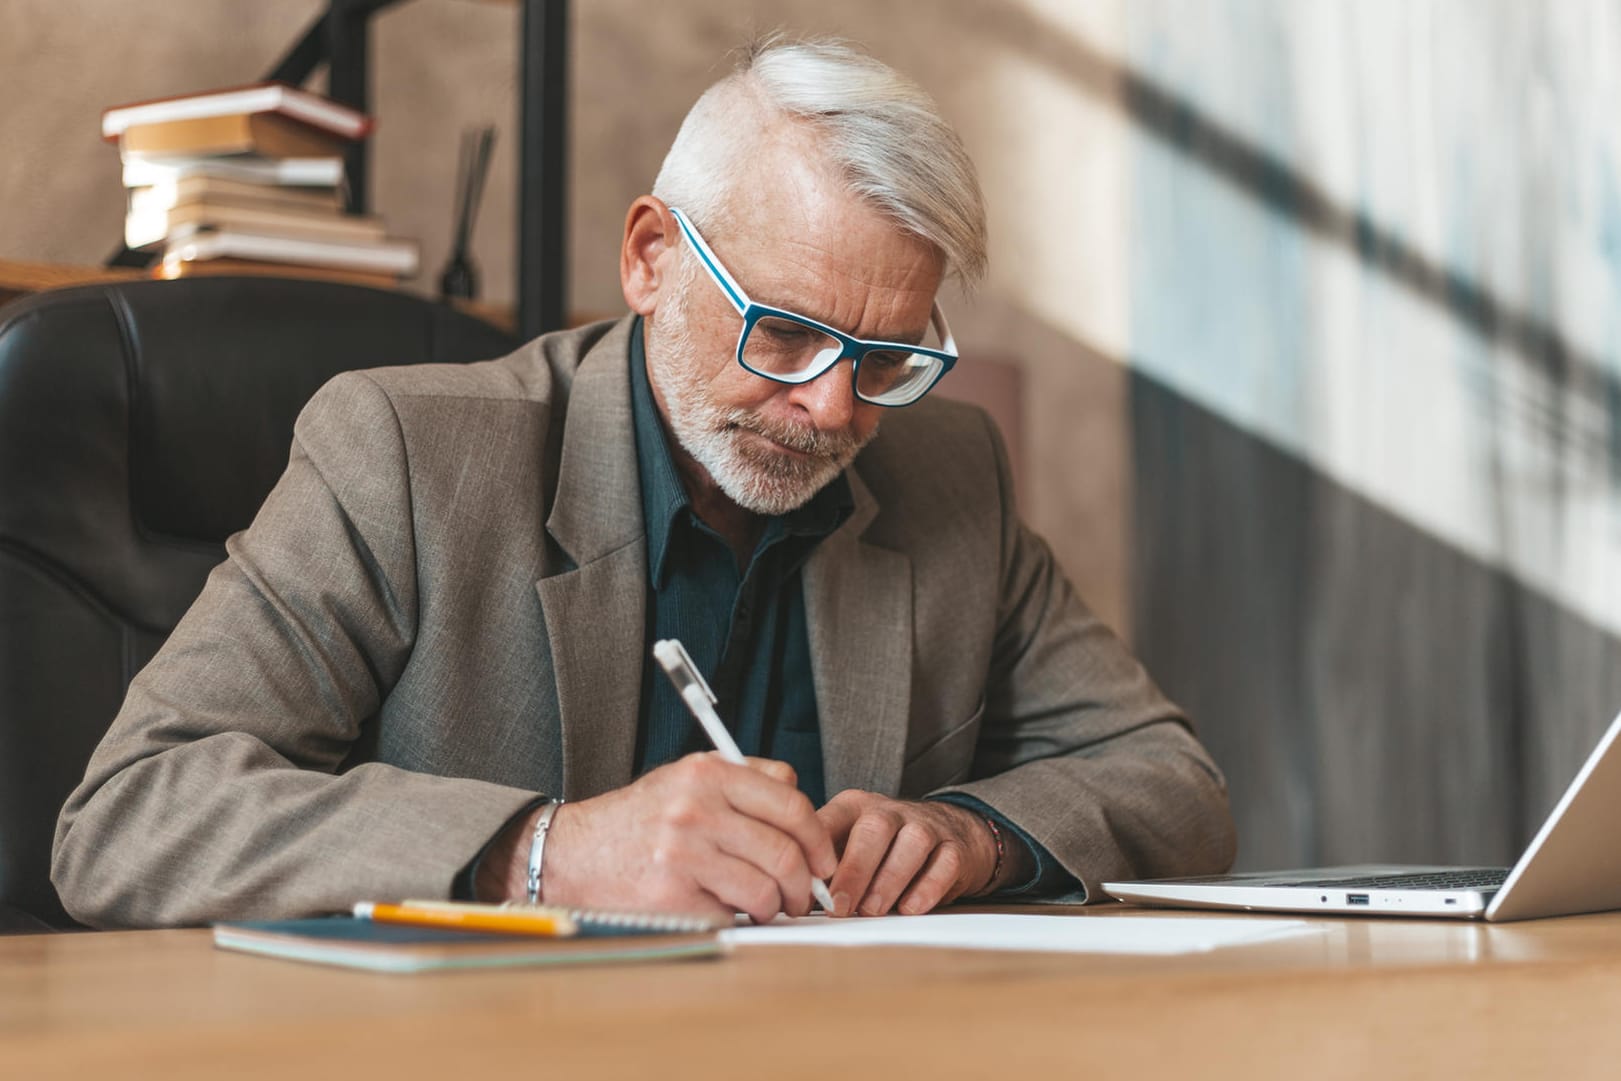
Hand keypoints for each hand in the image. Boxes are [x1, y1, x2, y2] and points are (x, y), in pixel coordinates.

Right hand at [478, 753, 834, 923]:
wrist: (572, 854)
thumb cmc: (639, 820)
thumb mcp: (687, 779)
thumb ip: (746, 779)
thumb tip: (802, 800)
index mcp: (708, 774)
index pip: (791, 804)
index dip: (818, 838)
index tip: (823, 860)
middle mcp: (696, 809)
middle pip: (784, 852)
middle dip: (805, 884)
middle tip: (804, 896)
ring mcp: (682, 854)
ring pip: (765, 890)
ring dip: (776, 908)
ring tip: (768, 907)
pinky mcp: (671, 897)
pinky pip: (731, 915)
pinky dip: (739, 920)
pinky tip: (729, 912)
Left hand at [817, 791, 1002, 916]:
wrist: (948, 831)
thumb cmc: (884, 846)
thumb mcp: (848, 844)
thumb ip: (823, 866)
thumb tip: (792, 897)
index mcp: (854, 807)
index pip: (831, 819)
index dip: (816, 852)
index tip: (805, 886)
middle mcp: (890, 811)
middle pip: (874, 828)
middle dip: (855, 869)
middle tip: (840, 906)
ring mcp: (926, 826)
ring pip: (912, 843)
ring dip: (889, 880)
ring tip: (872, 910)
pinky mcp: (955, 848)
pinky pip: (945, 863)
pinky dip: (927, 888)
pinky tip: (910, 907)